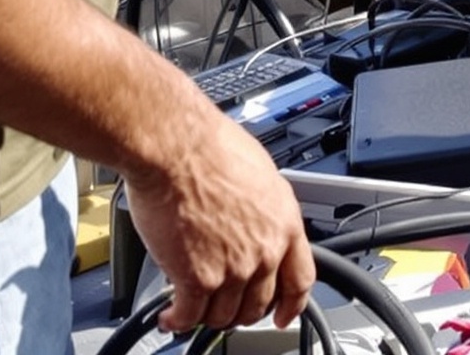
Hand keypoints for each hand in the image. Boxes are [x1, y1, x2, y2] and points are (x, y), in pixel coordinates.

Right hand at [124, 105, 314, 332]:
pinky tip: (169, 315)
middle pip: (258, 304)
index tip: (283, 315)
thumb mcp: (259, 175)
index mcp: (284, 221)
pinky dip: (177, 321)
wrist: (176, 148)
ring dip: (206, 315)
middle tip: (222, 304)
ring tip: (191, 306)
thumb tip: (254, 222)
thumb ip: (263, 210)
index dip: (292, 305)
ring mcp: (233, 268)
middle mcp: (264, 249)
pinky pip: (189, 316)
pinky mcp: (197, 279)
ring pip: (223, 315)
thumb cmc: (210, 149)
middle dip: (239, 310)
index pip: (300, 280)